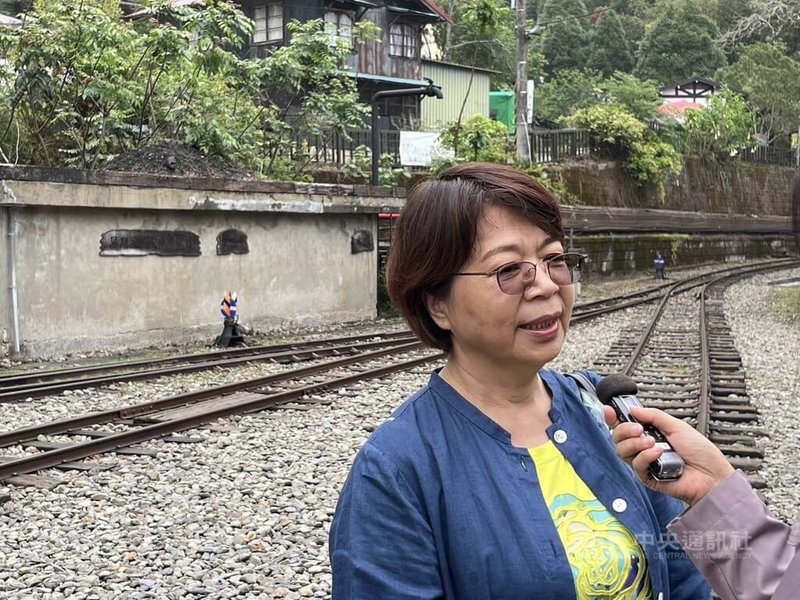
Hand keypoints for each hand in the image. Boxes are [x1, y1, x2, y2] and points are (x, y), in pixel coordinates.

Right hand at [603, 405, 734, 505]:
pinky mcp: (647, 477)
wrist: (712, 475)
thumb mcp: (677, 426)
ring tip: (653, 442)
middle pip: (618, 438)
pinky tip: (657, 454)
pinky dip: (645, 456)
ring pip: (622, 451)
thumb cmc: (701, 453)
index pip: (624, 425)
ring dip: (635, 443)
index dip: (614, 417)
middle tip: (638, 429)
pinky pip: (635, 465)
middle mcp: (644, 448)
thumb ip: (654, 416)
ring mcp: (645, 463)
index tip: (610, 410)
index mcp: (650, 434)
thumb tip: (633, 409)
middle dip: (624, 430)